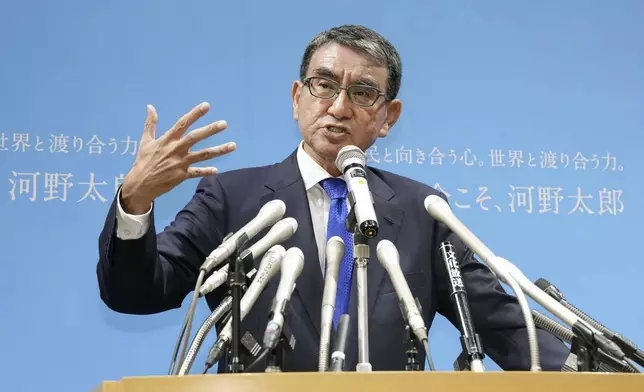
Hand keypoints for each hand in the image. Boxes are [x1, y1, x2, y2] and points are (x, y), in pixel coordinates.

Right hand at [120, 102, 235, 213]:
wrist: (140, 184)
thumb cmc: (143, 161)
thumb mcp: (145, 141)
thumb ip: (150, 124)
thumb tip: (150, 107)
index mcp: (167, 140)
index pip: (182, 123)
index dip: (195, 114)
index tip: (207, 106)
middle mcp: (175, 150)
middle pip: (195, 137)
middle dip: (210, 130)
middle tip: (224, 124)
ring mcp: (180, 163)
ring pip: (203, 155)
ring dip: (219, 150)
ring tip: (233, 145)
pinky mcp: (182, 176)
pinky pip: (197, 172)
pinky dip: (206, 171)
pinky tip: (216, 170)